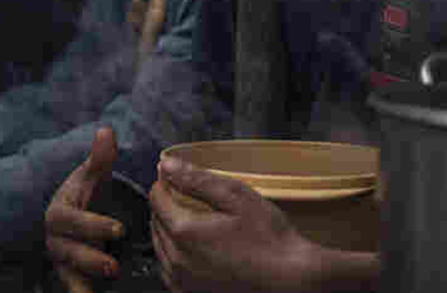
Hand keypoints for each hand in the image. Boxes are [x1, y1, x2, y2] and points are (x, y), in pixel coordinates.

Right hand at [45, 127, 126, 292]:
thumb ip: (101, 157)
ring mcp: (62, 260)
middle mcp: (56, 239)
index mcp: (59, 213)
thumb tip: (106, 130)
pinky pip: (74, 288)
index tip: (119, 229)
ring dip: (88, 279)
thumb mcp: (92, 176)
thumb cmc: (86, 195)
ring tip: (112, 278)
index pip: (73, 221)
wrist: (74, 217)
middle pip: (70, 251)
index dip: (94, 225)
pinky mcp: (70, 276)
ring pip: (71, 273)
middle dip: (91, 259)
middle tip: (114, 266)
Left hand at [150, 155, 378, 292]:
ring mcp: (183, 282)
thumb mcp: (237, 198)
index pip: (157, 200)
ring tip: (187, 220)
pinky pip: (169, 271)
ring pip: (160, 248)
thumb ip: (197, 180)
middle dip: (164, 206)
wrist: (291, 282)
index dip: (164, 184)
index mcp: (185, 232)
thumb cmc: (271, 241)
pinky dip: (173, 256)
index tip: (174, 178)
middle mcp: (178, 260)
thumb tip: (167, 166)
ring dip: (166, 231)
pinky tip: (191, 250)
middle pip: (155, 224)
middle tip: (181, 195)